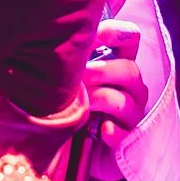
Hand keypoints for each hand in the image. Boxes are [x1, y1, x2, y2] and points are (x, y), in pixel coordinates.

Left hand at [84, 17, 147, 180]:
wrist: (74, 147)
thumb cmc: (71, 100)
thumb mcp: (70, 76)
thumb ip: (69, 58)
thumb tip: (48, 35)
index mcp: (118, 63)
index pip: (130, 39)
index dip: (114, 33)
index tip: (90, 35)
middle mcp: (131, 86)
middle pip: (130, 71)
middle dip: (103, 71)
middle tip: (80, 75)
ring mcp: (131, 112)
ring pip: (127, 100)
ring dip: (103, 98)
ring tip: (84, 102)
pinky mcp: (126, 138)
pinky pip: (125, 132)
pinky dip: (114, 130)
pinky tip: (102, 130)